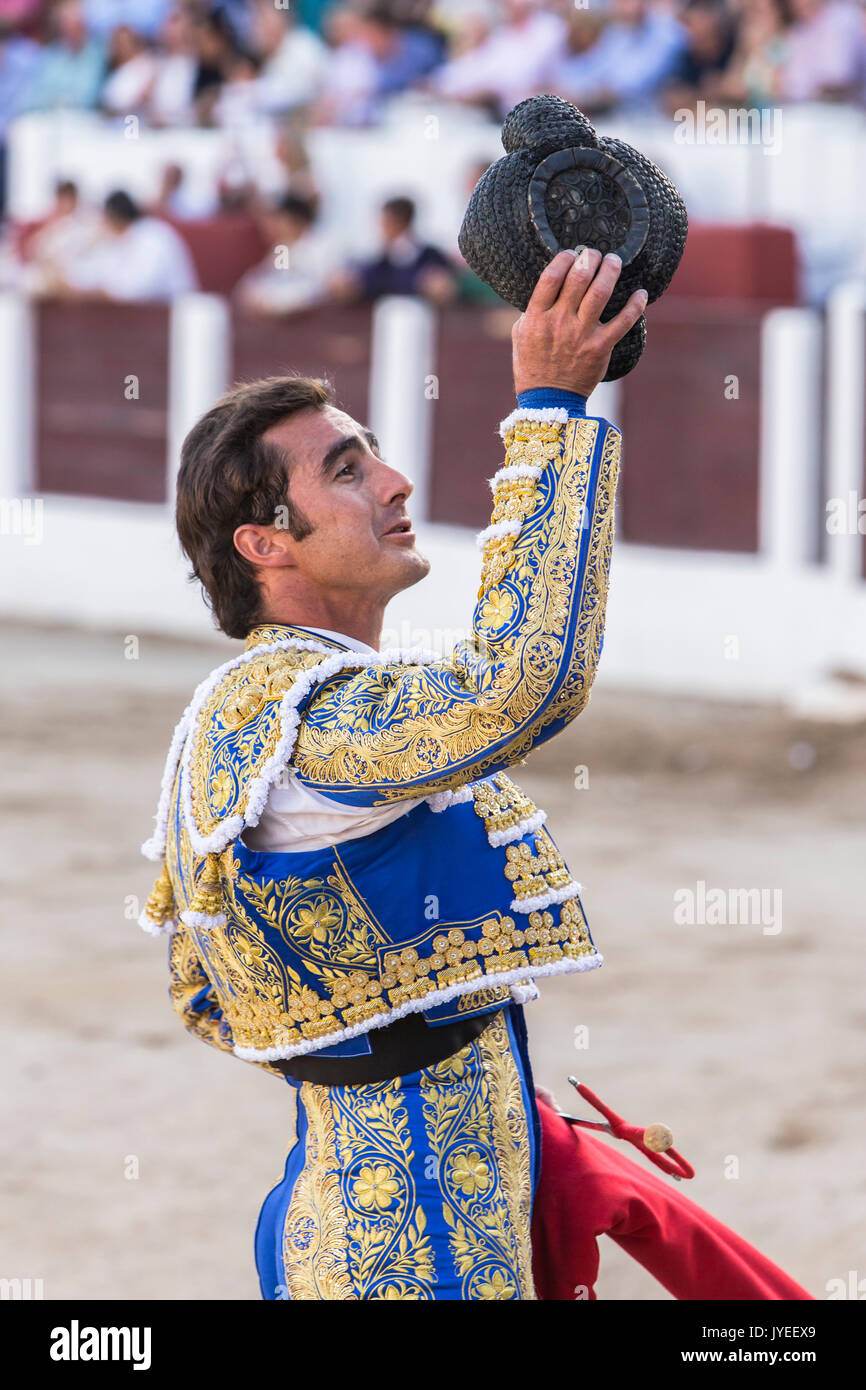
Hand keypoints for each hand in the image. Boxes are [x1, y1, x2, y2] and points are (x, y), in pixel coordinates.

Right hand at [512, 249, 646, 397]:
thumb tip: (547, 287)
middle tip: (595, 254)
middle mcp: (559, 322)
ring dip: (610, 270)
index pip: (551, 277)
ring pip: (601, 292)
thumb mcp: (521, 334)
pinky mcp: (601, 347)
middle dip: (590, 259)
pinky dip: (635, 305)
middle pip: (579, 278)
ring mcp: (581, 335)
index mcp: (537, 317)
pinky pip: (624, 321)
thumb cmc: (532, 366)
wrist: (549, 400)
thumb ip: (532, 310)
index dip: (564, 259)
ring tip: (614, 261)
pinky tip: (640, 293)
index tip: (571, 254)